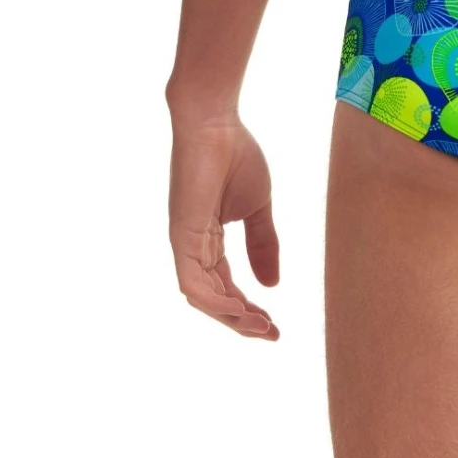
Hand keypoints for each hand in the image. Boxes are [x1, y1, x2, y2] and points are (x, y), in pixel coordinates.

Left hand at [168, 112, 280, 338]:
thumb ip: (263, 244)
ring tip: (261, 326)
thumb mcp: (258, 207)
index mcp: (208, 240)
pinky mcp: (182, 236)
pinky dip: (215, 301)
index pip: (225, 286)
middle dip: (241, 321)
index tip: (275, 326)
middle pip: (214, 298)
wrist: (216, 123)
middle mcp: (193, 247)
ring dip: (231, 317)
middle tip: (271, 334)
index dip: (249, 308)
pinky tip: (239, 309)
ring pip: (202, 297)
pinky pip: (192, 282)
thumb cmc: (235, 155)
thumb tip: (272, 285)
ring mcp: (185, 243)